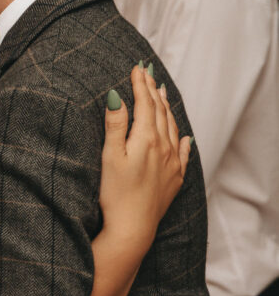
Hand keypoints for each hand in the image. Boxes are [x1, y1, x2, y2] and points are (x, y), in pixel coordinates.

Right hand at [100, 64, 190, 254]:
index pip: (145, 103)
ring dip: (167, 110)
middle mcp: (164, 147)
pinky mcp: (174, 180)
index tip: (137, 68)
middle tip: (148, 74)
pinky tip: (185, 138)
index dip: (140, 84)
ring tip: (163, 96)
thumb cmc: (115, 194)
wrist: (133, 228)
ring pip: (173, 129)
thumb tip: (115, 96)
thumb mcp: (110, 156)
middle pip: (160, 112)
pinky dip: (183, 141)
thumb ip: (115, 125)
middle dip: (153, 91)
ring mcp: (172, 164)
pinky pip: (183, 154)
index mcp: (147, 138)